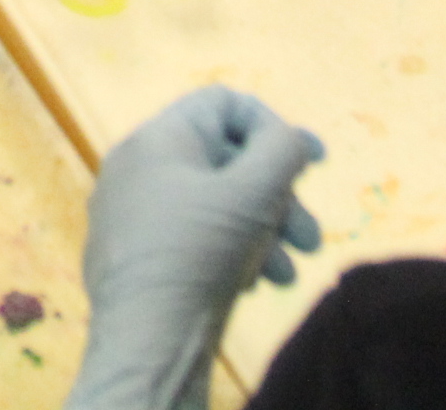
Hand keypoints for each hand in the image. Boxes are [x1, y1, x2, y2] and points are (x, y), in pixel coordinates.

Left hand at [64, 87, 324, 409]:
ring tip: (288, 273)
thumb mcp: (254, 192)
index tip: (314, 161)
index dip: (274, 126)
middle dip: (277, 197)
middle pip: (225, 162)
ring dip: (262, 233)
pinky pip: (191, 238)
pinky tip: (252, 285)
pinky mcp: (133, 258)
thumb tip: (291, 138)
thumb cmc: (200, 252)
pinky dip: (229, 253)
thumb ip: (282, 149)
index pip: (223, 104)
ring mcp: (130, 214)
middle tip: (310, 238)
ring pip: (213, 207)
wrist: (145, 341)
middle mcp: (137, 168)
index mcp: (158, 138)